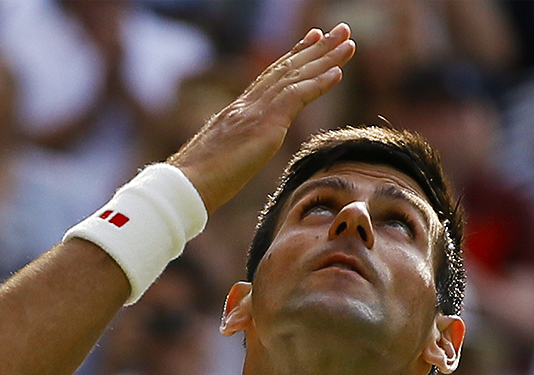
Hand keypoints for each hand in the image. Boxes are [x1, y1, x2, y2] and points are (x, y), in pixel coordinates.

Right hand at [168, 26, 355, 214]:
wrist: (186, 185)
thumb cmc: (197, 182)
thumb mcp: (222, 159)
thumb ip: (235, 148)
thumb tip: (239, 154)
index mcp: (239, 111)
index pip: (272, 77)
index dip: (294, 56)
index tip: (313, 39)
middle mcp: (247, 104)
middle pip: (287, 69)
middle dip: (317, 48)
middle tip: (340, 30)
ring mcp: (255, 111)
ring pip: (295, 76)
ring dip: (326, 58)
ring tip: (347, 41)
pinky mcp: (263, 125)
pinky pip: (296, 97)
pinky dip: (319, 83)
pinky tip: (338, 72)